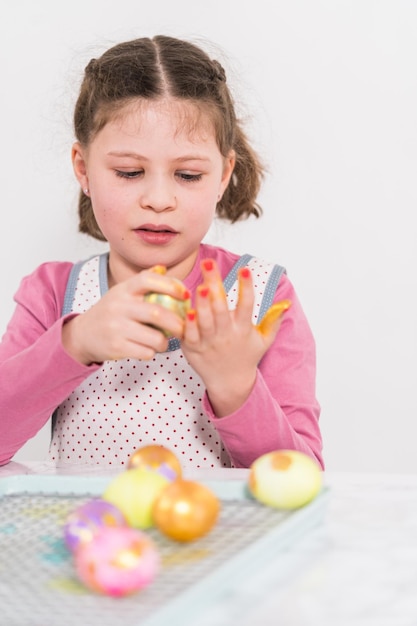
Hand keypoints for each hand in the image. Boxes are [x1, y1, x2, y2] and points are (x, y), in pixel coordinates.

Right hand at [62, 266, 189, 363]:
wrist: (82, 335)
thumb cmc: (109, 313)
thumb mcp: (121, 293)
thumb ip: (142, 281)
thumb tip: (163, 268)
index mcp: (123, 290)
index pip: (147, 280)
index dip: (170, 285)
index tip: (185, 294)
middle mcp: (119, 306)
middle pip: (156, 313)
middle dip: (177, 322)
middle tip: (183, 328)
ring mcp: (116, 327)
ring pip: (154, 337)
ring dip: (165, 342)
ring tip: (164, 342)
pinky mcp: (116, 347)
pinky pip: (145, 352)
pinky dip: (152, 352)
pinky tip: (149, 349)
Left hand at [181, 259, 290, 416]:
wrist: (230, 383)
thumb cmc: (247, 357)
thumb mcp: (264, 341)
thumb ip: (273, 321)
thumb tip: (287, 303)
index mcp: (243, 329)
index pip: (246, 305)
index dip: (246, 287)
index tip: (245, 270)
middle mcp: (226, 334)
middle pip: (221, 308)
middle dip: (215, 284)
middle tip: (210, 264)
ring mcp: (209, 342)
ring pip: (205, 321)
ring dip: (202, 303)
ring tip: (201, 285)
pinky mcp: (193, 348)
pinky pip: (190, 335)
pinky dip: (189, 323)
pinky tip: (187, 309)